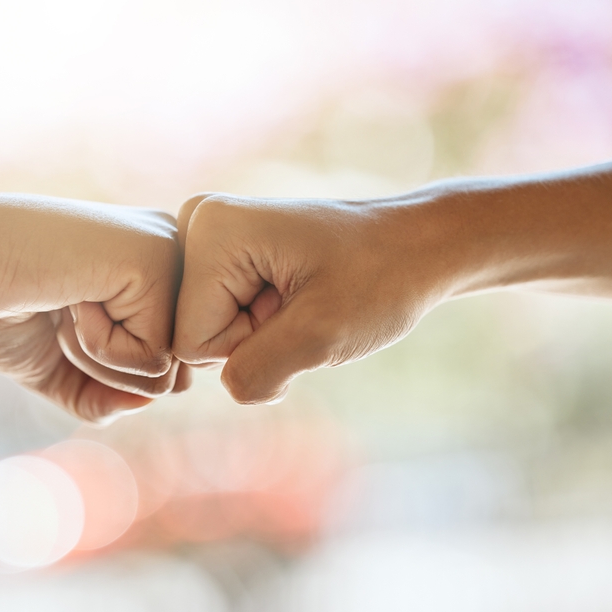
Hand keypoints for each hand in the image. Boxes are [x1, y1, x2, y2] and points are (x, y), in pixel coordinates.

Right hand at [0, 193, 189, 423]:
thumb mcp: (61, 367)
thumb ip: (107, 396)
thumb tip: (147, 404)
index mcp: (158, 274)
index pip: (168, 370)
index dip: (105, 374)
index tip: (62, 319)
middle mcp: (174, 259)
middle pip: (175, 378)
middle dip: (107, 373)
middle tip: (62, 314)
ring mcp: (170, 257)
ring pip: (167, 374)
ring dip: (98, 359)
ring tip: (65, 302)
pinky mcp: (156, 264)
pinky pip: (152, 358)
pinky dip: (97, 347)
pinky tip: (70, 297)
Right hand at [172, 192, 449, 404]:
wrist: (418, 243)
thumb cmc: (380, 279)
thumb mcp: (320, 336)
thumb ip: (256, 372)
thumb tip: (229, 388)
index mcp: (211, 229)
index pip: (192, 340)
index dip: (249, 344)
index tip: (297, 307)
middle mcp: (195, 222)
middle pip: (192, 333)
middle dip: (251, 338)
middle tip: (303, 302)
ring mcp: (208, 235)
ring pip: (206, 330)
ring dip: (259, 332)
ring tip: (302, 297)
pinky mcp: (221, 250)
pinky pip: (219, 317)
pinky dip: (261, 322)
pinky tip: (294, 295)